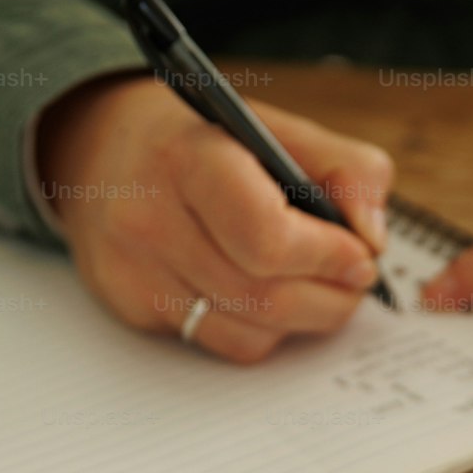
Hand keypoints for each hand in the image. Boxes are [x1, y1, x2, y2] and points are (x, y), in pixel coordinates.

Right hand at [36, 74, 393, 361]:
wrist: (100, 151)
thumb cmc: (204, 143)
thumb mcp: (278, 129)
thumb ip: (347, 170)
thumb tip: (372, 240)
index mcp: (189, 160)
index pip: (268, 238)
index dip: (328, 256)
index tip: (360, 256)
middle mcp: (149, 218)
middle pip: (265, 296)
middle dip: (330, 297)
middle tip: (354, 282)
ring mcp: (133, 271)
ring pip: (249, 332)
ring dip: (302, 320)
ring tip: (318, 288)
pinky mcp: (130, 307)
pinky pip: (222, 343)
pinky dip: (262, 330)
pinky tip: (265, 296)